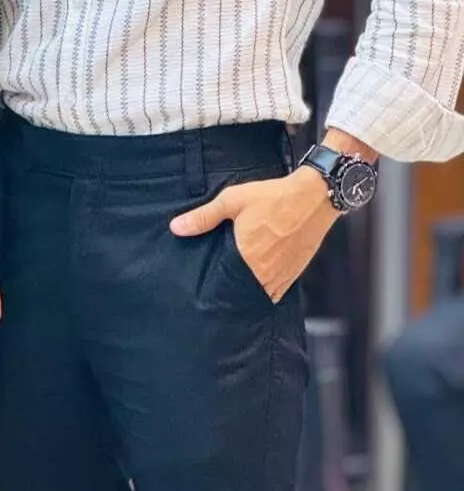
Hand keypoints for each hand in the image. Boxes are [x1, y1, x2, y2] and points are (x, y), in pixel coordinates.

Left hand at [169, 167, 338, 302]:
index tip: (206, 289)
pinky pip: (278, 290)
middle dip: (231, 291)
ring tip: (238, 286)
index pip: (224, 284)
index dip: (214, 288)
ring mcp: (283, 274)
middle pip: (242, 292)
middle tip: (219, 289)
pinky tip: (259, 281)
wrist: (314, 196)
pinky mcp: (296, 271)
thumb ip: (204, 217)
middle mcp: (265, 271)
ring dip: (249, 292)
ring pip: (261, 294)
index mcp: (247, 257)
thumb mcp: (233, 201)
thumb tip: (177, 228)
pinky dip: (268, 289)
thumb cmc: (274, 197)